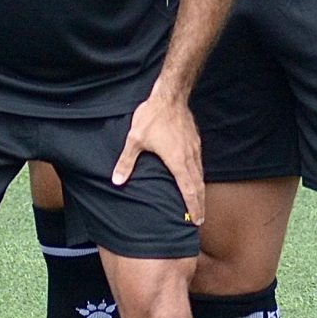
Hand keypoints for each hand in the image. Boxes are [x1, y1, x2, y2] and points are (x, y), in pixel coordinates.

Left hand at [114, 88, 204, 224]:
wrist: (169, 97)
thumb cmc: (151, 118)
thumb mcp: (134, 140)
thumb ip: (126, 162)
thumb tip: (116, 181)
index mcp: (177, 160)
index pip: (189, 190)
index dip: (193, 207)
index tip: (197, 220)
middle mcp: (189, 157)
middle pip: (198, 186)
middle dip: (199, 204)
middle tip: (200, 220)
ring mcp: (194, 149)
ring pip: (200, 175)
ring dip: (199, 191)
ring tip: (197, 204)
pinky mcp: (195, 142)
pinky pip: (199, 164)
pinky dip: (198, 177)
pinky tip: (193, 179)